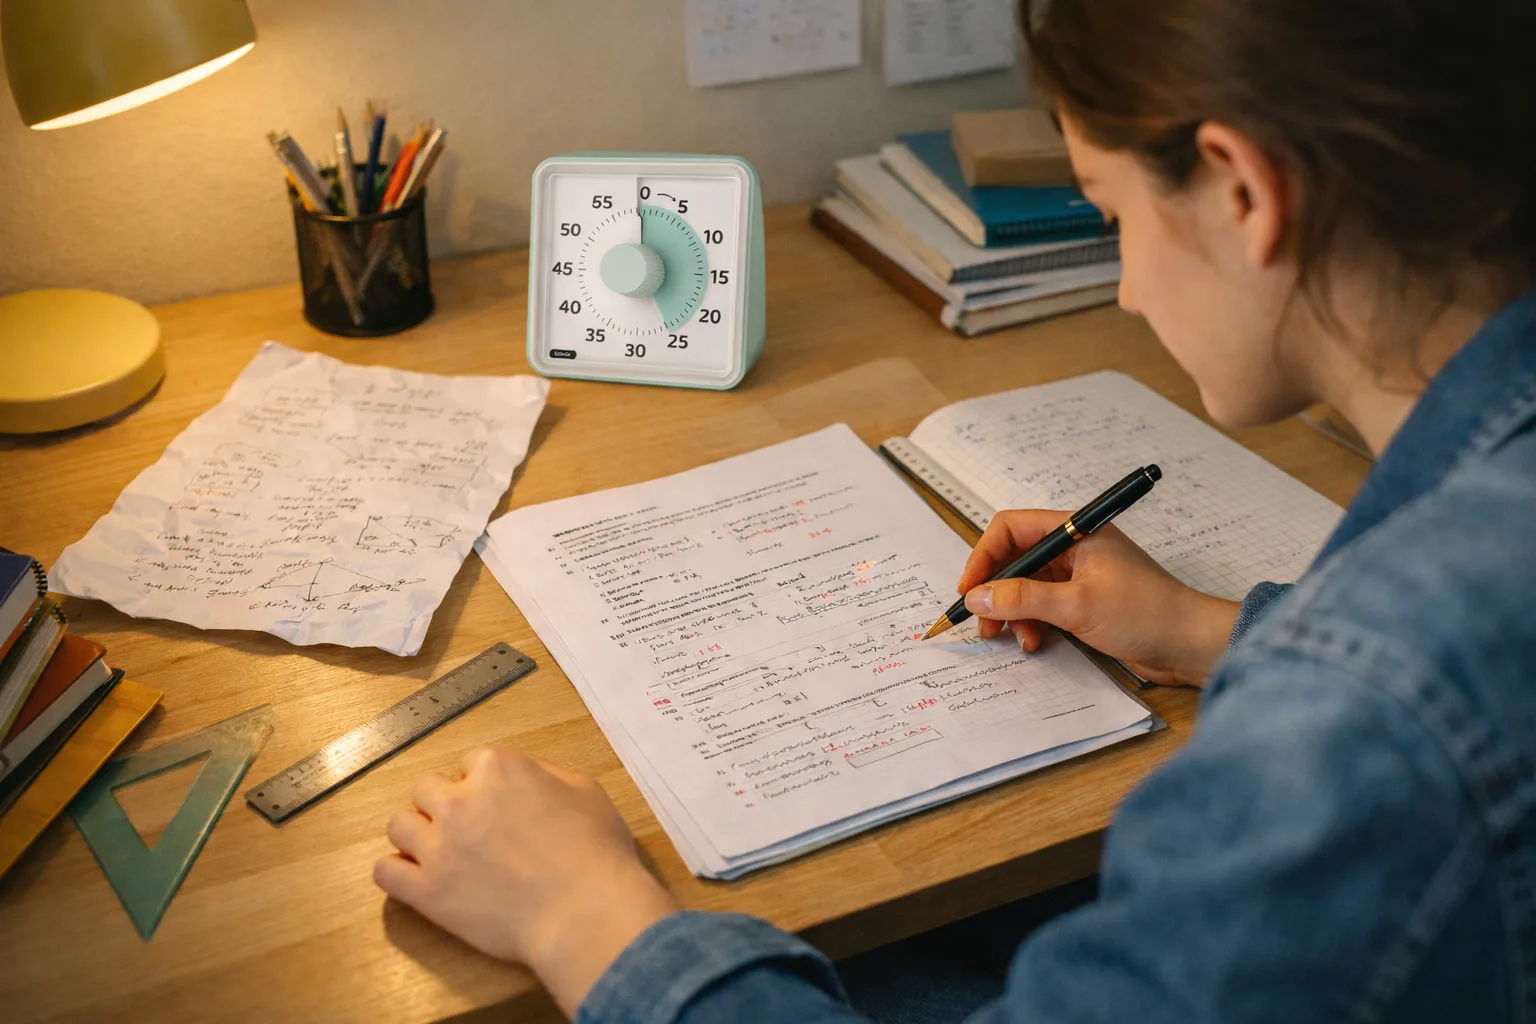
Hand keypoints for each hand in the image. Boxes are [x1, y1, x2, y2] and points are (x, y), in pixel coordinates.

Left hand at [374, 748, 677, 1016]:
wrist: (584, 913)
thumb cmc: (596, 853)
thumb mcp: (585, 791)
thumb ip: (547, 774)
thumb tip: (526, 776)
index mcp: (499, 769)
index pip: (471, 763)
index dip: (484, 784)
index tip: (497, 804)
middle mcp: (460, 800)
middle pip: (426, 788)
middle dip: (444, 804)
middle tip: (468, 829)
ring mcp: (439, 846)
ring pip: (398, 824)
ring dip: (416, 833)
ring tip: (439, 852)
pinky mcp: (427, 891)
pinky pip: (385, 872)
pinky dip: (396, 872)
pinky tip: (415, 879)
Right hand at [957, 509, 1239, 686]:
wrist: (1191, 645)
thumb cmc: (1146, 614)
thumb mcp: (1077, 606)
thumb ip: (1023, 599)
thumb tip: (977, 596)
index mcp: (1076, 532)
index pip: (1012, 528)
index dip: (984, 556)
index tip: (970, 589)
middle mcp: (1074, 549)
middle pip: (1015, 559)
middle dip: (996, 590)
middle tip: (983, 621)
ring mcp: (1079, 576)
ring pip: (1026, 587)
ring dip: (1013, 612)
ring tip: (1010, 637)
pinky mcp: (1084, 603)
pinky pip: (1043, 607)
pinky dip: (1032, 623)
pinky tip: (1035, 642)